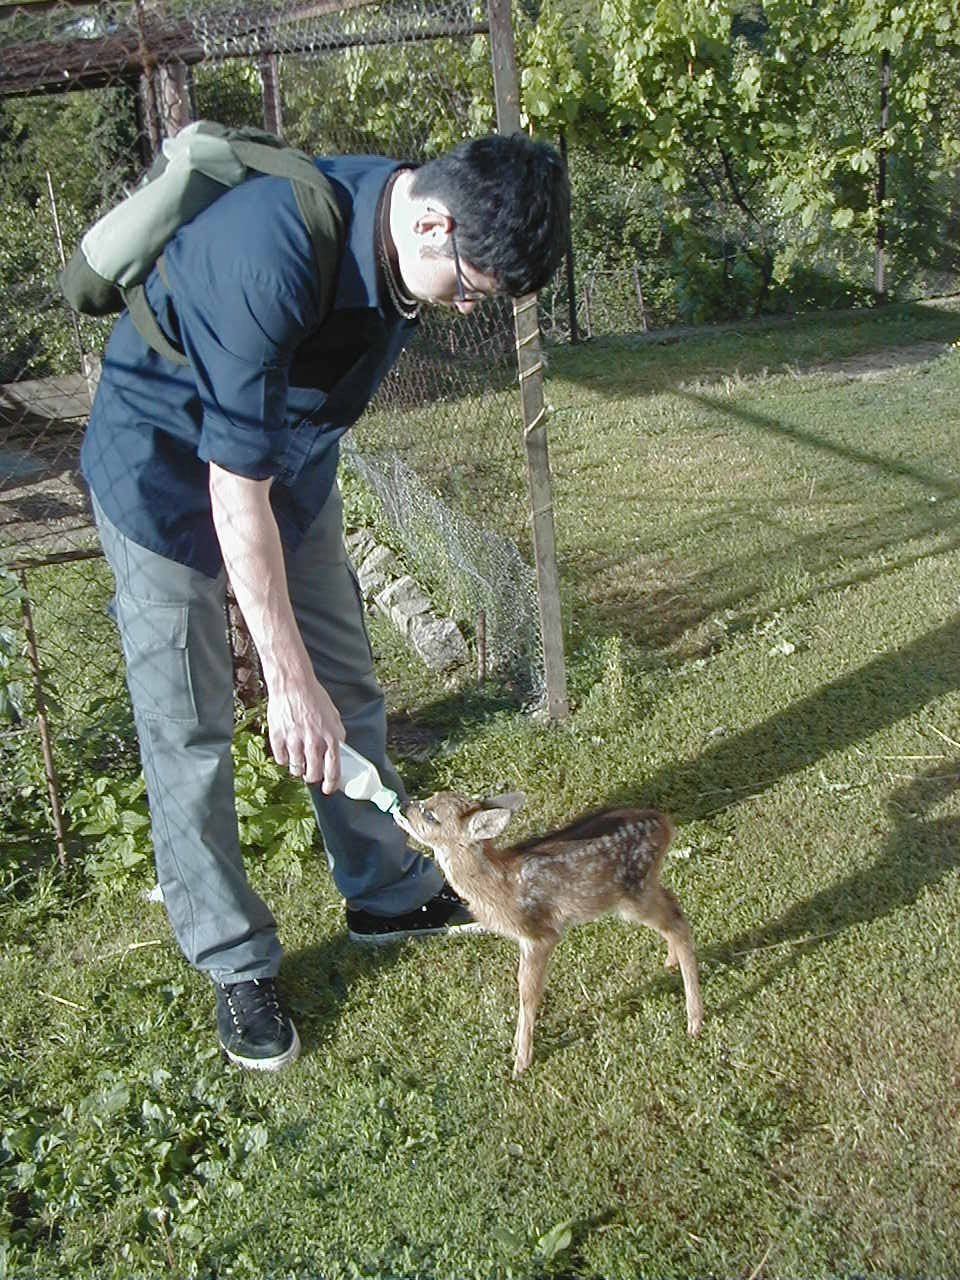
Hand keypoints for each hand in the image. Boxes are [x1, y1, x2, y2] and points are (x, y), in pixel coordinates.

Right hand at [265, 668, 344, 792]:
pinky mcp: (278, 737)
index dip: (331, 784)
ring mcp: (294, 740)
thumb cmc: (314, 698)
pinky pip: (281, 759)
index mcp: (330, 737)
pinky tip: (288, 751)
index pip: (333, 770)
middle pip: (313, 774)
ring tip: (299, 761)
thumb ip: (337, 735)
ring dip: (298, 769)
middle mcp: (313, 741)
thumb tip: (339, 751)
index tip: (328, 789)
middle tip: (311, 774)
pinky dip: (284, 759)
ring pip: (296, 769)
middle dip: (313, 778)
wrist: (293, 684)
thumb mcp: (333, 716)